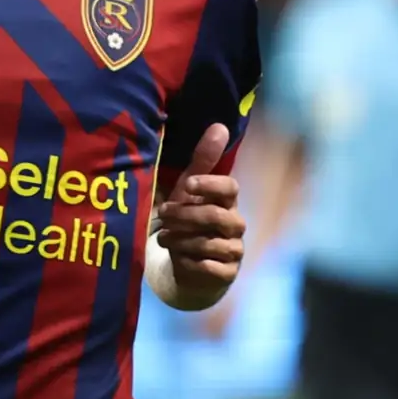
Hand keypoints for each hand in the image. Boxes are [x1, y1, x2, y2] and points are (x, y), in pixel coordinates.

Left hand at [154, 122, 245, 306]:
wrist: (187, 263)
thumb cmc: (188, 220)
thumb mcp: (189, 191)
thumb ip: (202, 161)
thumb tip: (219, 125)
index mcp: (227, 201)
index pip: (230, 189)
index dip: (210, 185)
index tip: (187, 184)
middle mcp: (235, 224)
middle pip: (217, 217)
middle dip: (185, 216)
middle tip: (163, 214)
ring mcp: (233, 250)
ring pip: (211, 244)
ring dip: (181, 240)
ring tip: (163, 237)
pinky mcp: (226, 273)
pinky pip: (209, 268)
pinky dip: (189, 262)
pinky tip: (177, 257)